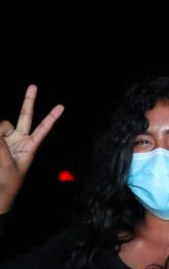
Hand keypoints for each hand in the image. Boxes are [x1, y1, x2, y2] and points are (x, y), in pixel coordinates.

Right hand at [1, 85, 63, 213]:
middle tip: (34, 85)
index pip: (43, 129)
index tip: (62, 106)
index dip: (51, 118)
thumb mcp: (7, 165)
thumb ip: (0, 146)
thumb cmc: (8, 182)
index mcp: (30, 146)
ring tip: (1, 154)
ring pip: (2, 126)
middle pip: (25, 116)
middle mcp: (19, 140)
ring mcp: (5, 140)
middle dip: (28, 101)